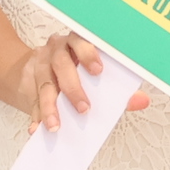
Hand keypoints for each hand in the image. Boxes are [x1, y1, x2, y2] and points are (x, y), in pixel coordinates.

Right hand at [8, 32, 148, 126]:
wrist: (35, 68)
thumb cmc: (75, 69)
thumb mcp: (95, 73)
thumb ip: (118, 88)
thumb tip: (141, 100)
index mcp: (76, 42)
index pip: (81, 41)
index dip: (88, 53)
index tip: (98, 70)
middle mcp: (56, 49)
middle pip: (61, 64)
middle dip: (73, 88)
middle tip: (84, 108)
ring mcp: (40, 64)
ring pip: (44, 84)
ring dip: (50, 106)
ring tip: (55, 126)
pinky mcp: (28, 82)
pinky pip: (31, 100)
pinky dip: (35, 115)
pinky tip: (37, 128)